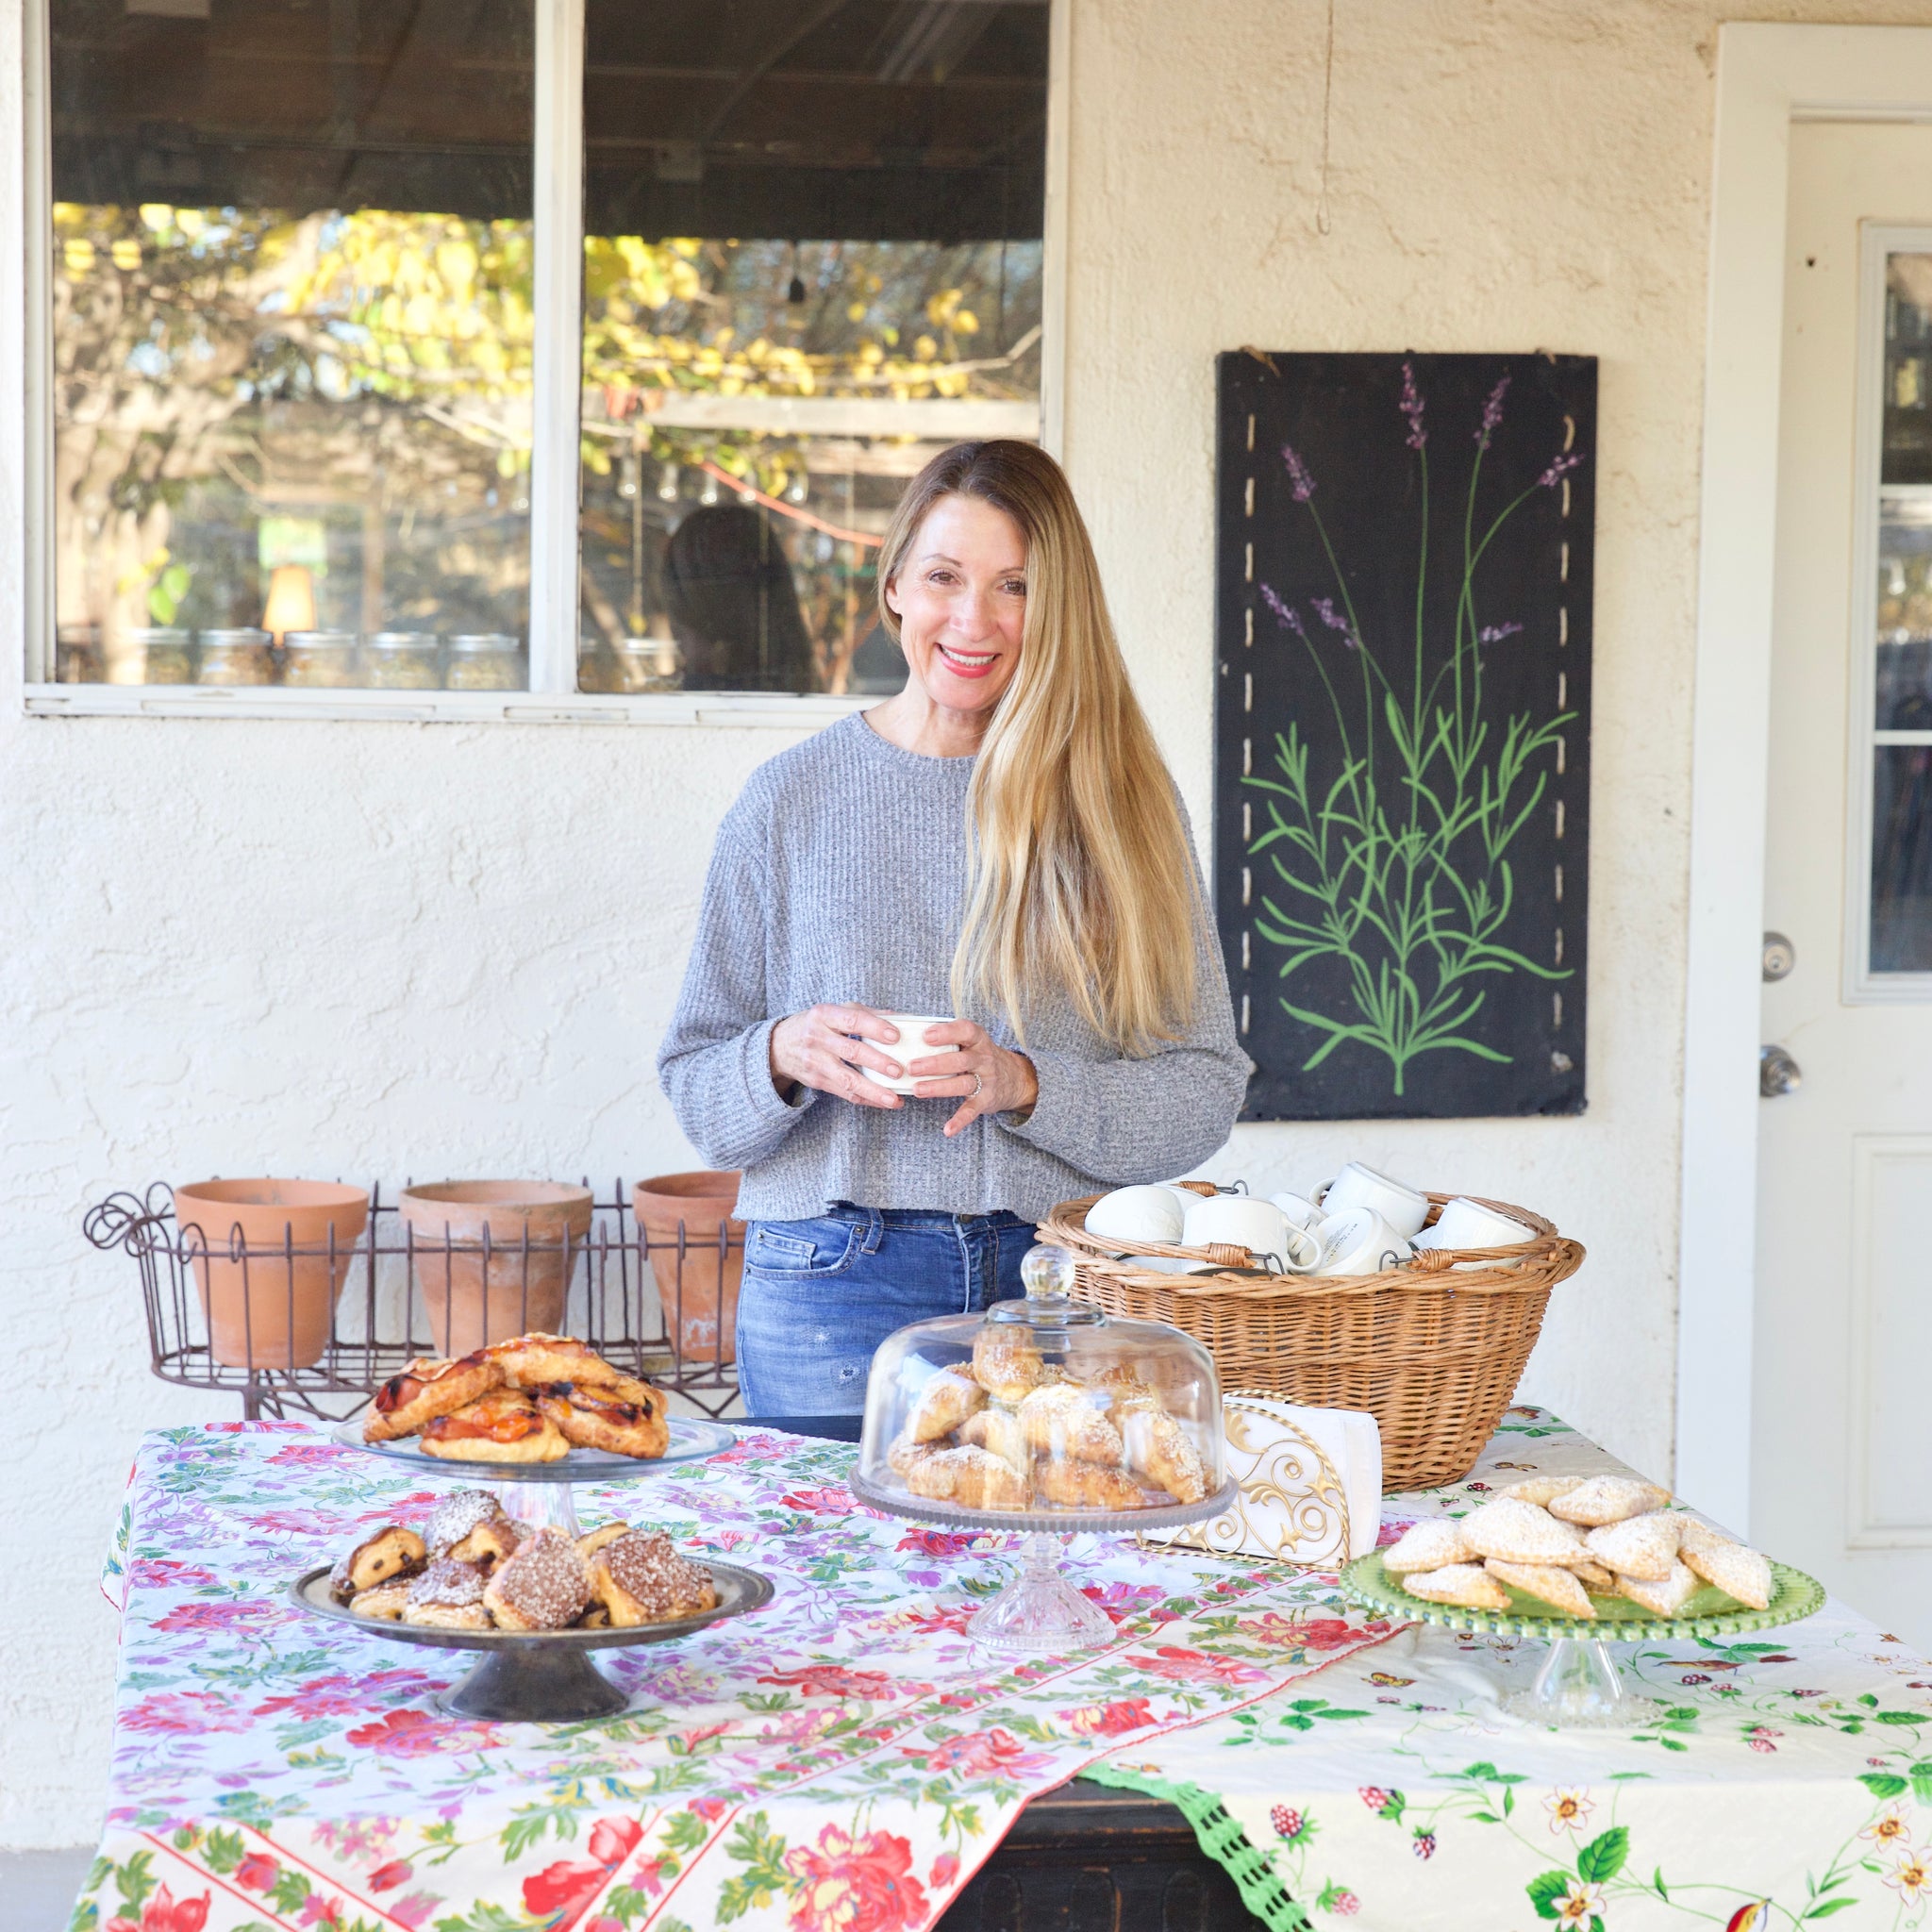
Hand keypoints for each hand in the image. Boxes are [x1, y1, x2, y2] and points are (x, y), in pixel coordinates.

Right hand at [768, 1004, 910, 1109]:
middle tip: (899, 1070)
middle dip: (877, 1062)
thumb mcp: (834, 1011)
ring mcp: (816, 1062)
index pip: (852, 1020)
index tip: (895, 1035)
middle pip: (851, 1051)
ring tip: (894, 1098)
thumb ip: (864, 1014)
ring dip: (873, 1090)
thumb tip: (900, 1017)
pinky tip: (884, 1102)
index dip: (875, 1028)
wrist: (779, 1046)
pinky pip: (844, 1093)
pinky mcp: (817, 1081)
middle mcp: (817, 1038)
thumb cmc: (817, 1025)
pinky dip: (866, 1099)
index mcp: (824, 1015)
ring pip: (847, 1079)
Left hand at [906, 1019, 1039, 1138]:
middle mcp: (984, 1058)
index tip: (926, 1035)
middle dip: (935, 1064)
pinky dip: (960, 1121)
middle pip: (960, 1060)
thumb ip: (947, 1037)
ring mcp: (986, 1080)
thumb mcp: (971, 1041)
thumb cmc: (978, 1056)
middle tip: (911, 1067)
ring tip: (917, 1090)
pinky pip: (972, 1111)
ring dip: (939, 1087)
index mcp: (978, 1039)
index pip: (966, 1031)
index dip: (946, 1032)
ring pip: (963, 1084)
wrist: (1014, 1078)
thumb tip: (907, 1031)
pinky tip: (947, 1130)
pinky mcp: (986, 1100)